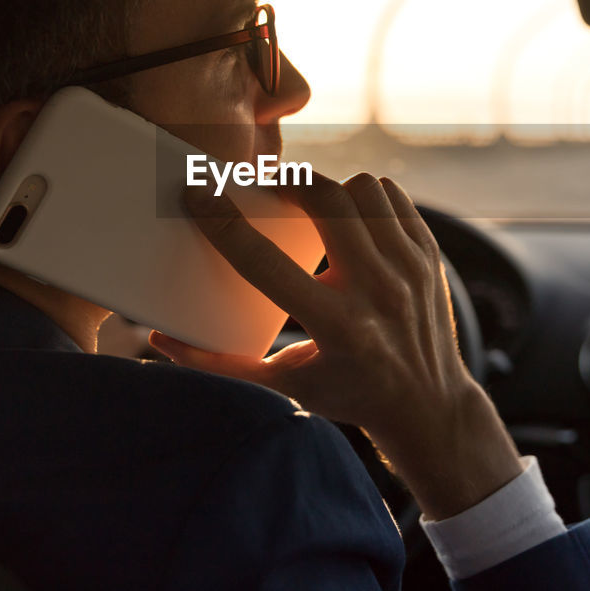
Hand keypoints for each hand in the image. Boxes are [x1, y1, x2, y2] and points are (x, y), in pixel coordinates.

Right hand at [149, 171, 522, 519]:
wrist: (429, 405)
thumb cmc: (349, 394)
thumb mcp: (282, 385)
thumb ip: (219, 364)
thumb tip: (160, 339)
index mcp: (335, 327)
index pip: (264, 263)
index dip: (222, 223)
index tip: (197, 193)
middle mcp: (377, 292)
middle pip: (326, 202)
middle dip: (288, 184)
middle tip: (269, 190)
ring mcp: (410, 270)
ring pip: (363, 189)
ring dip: (330, 188)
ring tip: (311, 203)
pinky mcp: (429, 255)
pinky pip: (392, 196)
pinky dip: (365, 195)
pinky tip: (350, 212)